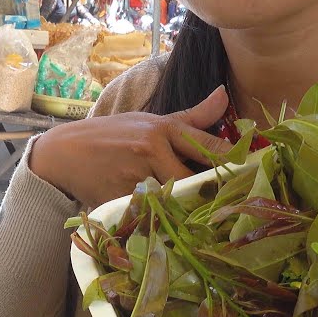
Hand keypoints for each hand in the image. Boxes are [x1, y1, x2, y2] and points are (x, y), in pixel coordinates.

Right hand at [28, 86, 232, 207]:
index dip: (233, 163)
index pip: (210, 147)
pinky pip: (151, 212)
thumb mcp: (149, 120)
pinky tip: (164, 222)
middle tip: (227, 206)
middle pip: (195, 179)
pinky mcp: (121, 197)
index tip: (253, 173)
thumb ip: (191, 117)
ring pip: (174, 199)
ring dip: (185, 208)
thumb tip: (224, 95)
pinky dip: (159, 218)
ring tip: (198, 218)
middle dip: (208, 193)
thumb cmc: (112, 134)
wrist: (64, 153)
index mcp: (163, 128)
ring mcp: (136, 174)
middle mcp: (152, 149)